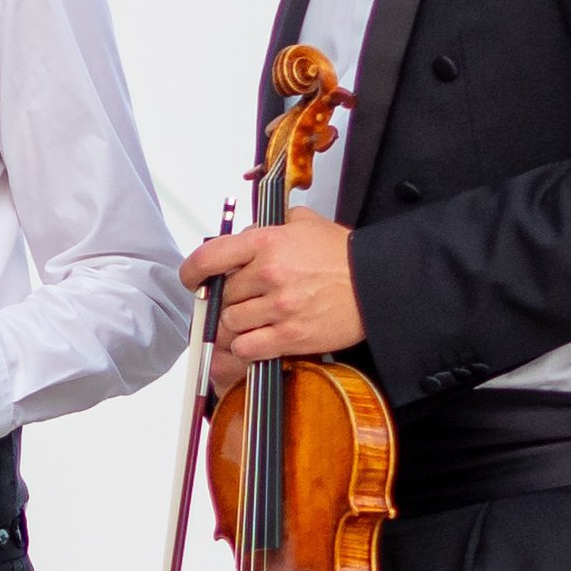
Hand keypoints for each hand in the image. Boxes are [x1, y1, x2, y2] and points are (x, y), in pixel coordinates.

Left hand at [183, 215, 362, 361]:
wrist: (378, 283)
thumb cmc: (343, 256)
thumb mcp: (304, 223)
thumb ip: (267, 226)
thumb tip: (240, 235)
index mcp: (266, 243)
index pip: (208, 257)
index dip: (193, 273)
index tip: (195, 280)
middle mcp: (268, 274)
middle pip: (222, 295)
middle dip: (228, 299)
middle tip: (245, 300)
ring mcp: (279, 307)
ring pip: (231, 323)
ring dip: (238, 324)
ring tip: (257, 318)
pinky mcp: (291, 335)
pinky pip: (248, 347)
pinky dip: (248, 346)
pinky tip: (260, 338)